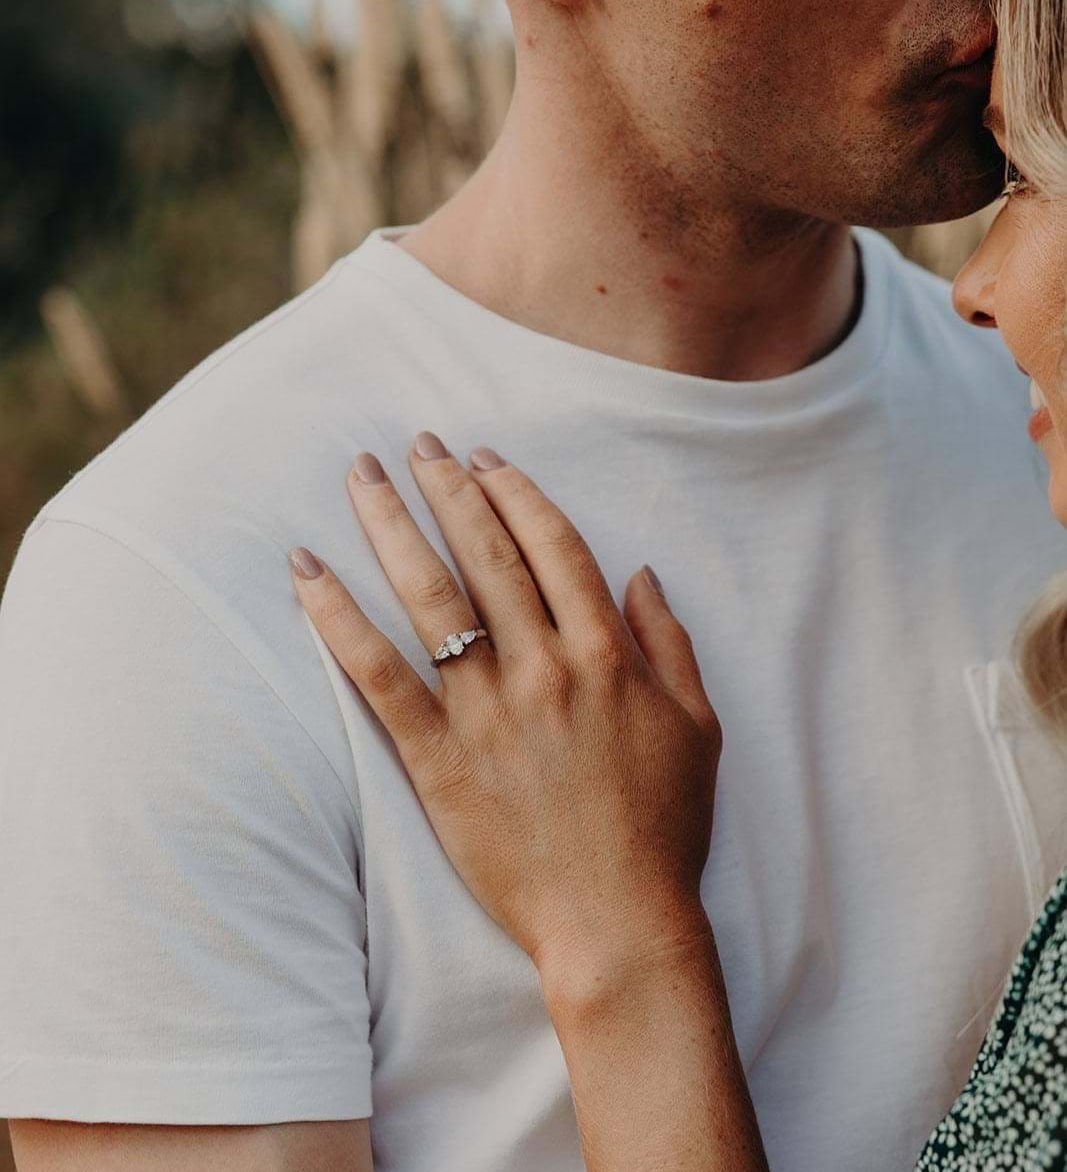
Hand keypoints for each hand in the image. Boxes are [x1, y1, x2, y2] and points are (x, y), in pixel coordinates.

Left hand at [288, 432, 720, 976]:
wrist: (618, 923)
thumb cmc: (664, 827)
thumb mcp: (698, 727)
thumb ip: (672, 642)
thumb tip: (641, 572)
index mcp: (607, 656)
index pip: (554, 547)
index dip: (517, 493)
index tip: (487, 458)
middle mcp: (544, 668)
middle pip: (488, 555)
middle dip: (451, 487)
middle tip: (418, 442)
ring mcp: (487, 712)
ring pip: (430, 597)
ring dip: (392, 526)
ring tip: (362, 474)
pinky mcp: (438, 759)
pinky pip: (379, 677)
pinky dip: (338, 621)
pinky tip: (308, 572)